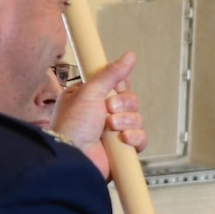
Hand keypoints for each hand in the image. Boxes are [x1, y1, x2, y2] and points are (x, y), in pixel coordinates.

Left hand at [52, 51, 142, 176]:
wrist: (75, 157)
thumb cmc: (73, 126)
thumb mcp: (89, 91)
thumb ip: (111, 73)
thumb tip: (129, 56)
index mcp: (91, 98)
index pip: (118, 84)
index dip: (120, 86)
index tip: (113, 89)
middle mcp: (102, 114)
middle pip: (130, 100)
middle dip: (123, 105)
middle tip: (108, 110)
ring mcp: (114, 132)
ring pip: (137, 118)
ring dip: (126, 121)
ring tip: (111, 127)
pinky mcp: (123, 149)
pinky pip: (141, 138)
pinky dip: (135, 138)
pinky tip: (123, 140)